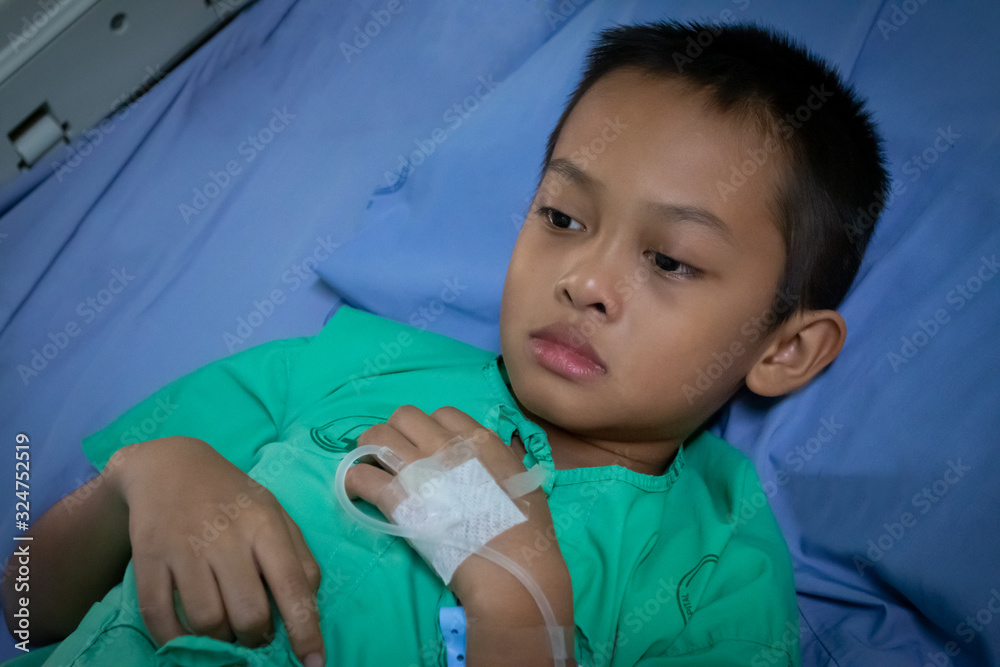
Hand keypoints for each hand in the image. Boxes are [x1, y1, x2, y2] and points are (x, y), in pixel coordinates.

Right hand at [109, 437, 324, 665]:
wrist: (169, 465)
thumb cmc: (233, 497)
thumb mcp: (274, 514)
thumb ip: (298, 556)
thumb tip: (311, 604)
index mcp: (265, 526)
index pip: (293, 587)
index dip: (306, 631)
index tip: (313, 663)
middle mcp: (227, 538)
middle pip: (249, 614)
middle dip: (256, 638)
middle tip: (254, 634)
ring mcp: (185, 549)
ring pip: (207, 622)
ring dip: (219, 640)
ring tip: (224, 629)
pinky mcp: (148, 559)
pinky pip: (160, 617)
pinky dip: (174, 639)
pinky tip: (186, 636)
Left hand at [344, 406, 574, 663]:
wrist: (511, 566)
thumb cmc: (526, 529)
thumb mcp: (524, 480)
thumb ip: (503, 460)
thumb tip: (495, 453)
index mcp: (479, 439)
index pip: (443, 414)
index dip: (431, 429)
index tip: (429, 447)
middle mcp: (445, 445)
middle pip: (404, 416)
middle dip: (397, 432)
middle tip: (396, 456)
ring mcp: (419, 469)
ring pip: (376, 437)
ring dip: (369, 450)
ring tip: (372, 468)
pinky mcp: (397, 498)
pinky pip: (361, 476)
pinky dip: (354, 481)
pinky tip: (357, 491)